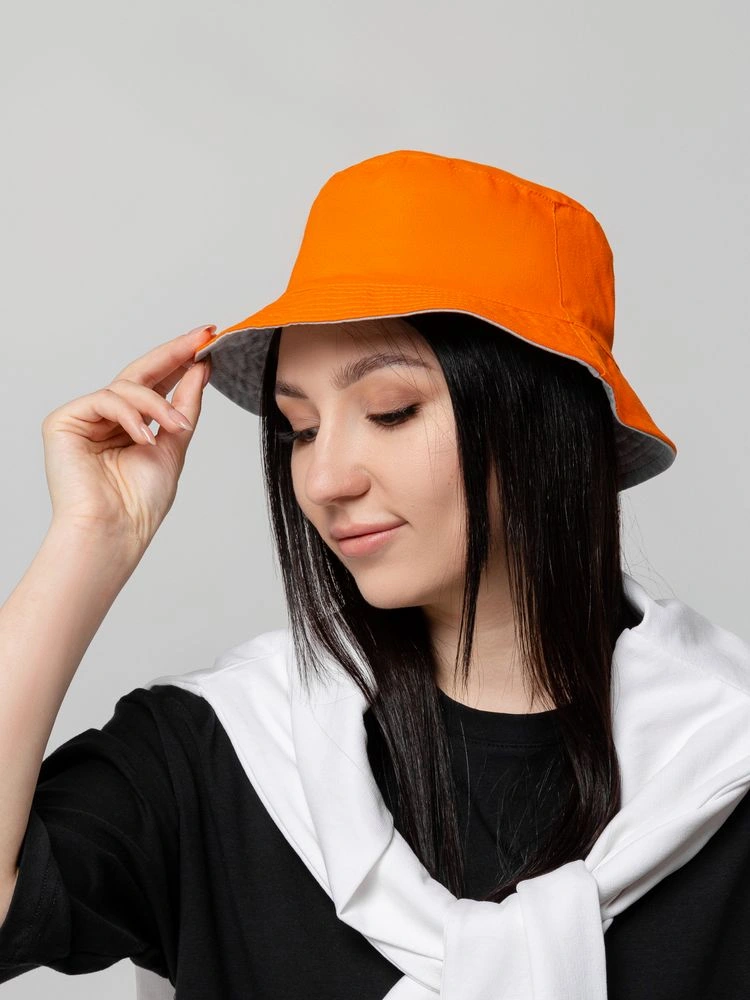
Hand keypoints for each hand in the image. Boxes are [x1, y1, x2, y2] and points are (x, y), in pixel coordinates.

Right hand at [41, 323, 216, 549]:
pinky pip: (105, 399)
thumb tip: (200, 368)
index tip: (208, 339)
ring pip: (127, 387)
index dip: (181, 360)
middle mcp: (107, 418)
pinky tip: (144, 438)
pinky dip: (131, 416)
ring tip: (176, 429)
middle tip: (200, 337)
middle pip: (140, 373)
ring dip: (158, 404)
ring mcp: (85, 418)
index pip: (157, 383)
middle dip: (174, 353)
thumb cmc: (140, 501)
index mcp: (132, 424)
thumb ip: (185, 405)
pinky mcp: (64, 421)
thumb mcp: (175, 444)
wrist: (115, 530)